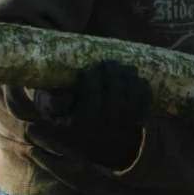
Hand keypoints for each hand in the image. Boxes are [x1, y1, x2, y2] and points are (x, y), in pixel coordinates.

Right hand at [31, 61, 151, 168]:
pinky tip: (139, 79)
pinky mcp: (132, 122)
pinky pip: (144, 110)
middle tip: (109, 63)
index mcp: (78, 126)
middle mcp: (100, 132)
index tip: (88, 70)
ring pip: (131, 110)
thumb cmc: (59, 99)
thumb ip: (51, 99)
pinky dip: (145, 94)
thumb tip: (58, 97)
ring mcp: (118, 128)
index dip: (92, 88)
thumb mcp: (48, 100)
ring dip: (131, 85)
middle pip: (113, 108)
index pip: (89, 109)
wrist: (76, 113)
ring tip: (126, 67)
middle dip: (114, 82)